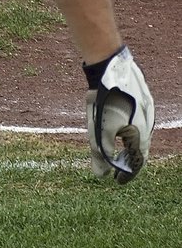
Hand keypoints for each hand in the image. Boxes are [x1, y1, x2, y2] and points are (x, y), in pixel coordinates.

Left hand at [84, 47, 154, 182]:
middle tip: (117, 170)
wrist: (110, 66)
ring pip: (141, 136)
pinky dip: (131, 133)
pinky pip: (140, 123)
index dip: (127, 175)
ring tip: (117, 153)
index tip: (117, 181)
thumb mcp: (99, 131)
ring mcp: (148, 112)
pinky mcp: (143, 101)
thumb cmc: (105, 100)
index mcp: (140, 136)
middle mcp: (148, 125)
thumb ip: (100, 155)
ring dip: (130, 148)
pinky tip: (121, 130)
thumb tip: (100, 176)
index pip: (137, 163)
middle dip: (129, 163)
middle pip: (141, 151)